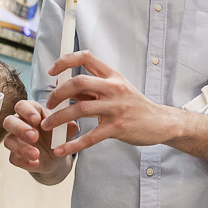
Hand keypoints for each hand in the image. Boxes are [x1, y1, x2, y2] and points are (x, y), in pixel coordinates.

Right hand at [2, 99, 76, 182]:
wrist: (57, 157)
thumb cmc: (58, 136)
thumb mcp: (66, 131)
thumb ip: (69, 127)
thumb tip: (72, 125)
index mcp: (31, 111)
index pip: (22, 105)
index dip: (27, 111)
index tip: (37, 119)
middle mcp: (20, 123)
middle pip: (9, 121)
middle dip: (20, 129)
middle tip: (34, 137)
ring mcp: (15, 140)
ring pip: (8, 140)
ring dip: (22, 148)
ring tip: (37, 154)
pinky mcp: (15, 155)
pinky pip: (13, 158)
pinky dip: (24, 161)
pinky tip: (35, 163)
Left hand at [40, 51, 179, 156]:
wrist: (160, 122)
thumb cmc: (134, 105)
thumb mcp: (116, 90)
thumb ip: (92, 89)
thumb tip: (63, 87)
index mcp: (112, 75)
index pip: (86, 57)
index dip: (66, 60)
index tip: (52, 71)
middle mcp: (114, 88)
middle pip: (78, 82)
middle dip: (58, 93)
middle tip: (48, 104)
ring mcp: (116, 108)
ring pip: (80, 109)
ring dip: (58, 118)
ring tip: (47, 126)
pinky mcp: (117, 128)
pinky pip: (90, 137)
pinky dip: (72, 145)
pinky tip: (60, 150)